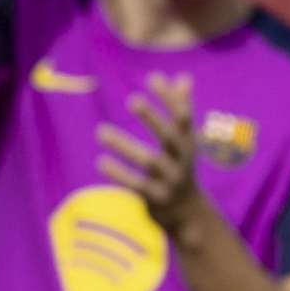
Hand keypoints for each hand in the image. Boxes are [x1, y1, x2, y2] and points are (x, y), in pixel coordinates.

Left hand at [98, 74, 205, 241]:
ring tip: (101, 131)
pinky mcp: (156, 199)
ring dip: (124, 145)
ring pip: (149, 161)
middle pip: (170, 136)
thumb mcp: (185, 140)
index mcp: (189, 143)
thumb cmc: (180, 167)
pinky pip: (136, 185)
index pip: (184, 116)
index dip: (171, 97)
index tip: (153, 77)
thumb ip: (182, 108)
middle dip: (153, 118)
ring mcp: (170, 181)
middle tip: (132, 99)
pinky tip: (101, 161)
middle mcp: (182, 160)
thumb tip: (184, 76)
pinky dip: (119, 174)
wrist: (187, 214)